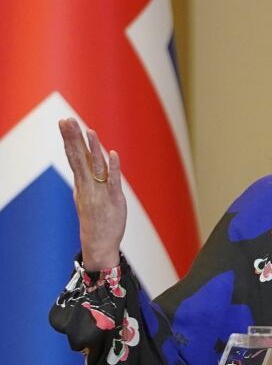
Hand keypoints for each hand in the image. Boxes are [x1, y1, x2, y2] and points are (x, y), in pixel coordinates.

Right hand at [59, 118, 126, 269]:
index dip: (69, 139)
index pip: (74, 157)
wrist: (98, 243)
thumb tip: (84, 161)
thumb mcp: (87, 195)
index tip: (64, 122)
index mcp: (81, 184)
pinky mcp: (114, 199)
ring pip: (95, 166)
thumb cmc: (94, 218)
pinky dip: (113, 167)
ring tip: (88, 130)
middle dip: (73, 139)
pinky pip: (113, 181)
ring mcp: (100, 192)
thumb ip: (87, 178)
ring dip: (92, 148)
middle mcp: (88, 186)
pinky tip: (112, 153)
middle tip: (66, 120)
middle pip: (79, 158)